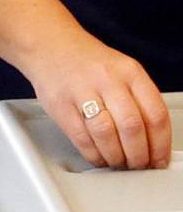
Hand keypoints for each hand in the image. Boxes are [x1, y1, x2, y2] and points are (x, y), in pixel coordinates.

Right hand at [22, 27, 170, 169]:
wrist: (50, 46)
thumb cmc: (89, 64)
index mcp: (130, 72)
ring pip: (106, 134)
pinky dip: (93, 154)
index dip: (160, 144)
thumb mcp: (123, 71)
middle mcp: (107, 79)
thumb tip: (153, 140)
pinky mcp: (59, 105)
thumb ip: (139, 100)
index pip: (155, 114)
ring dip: (116, 157)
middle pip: (131, 126)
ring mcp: (81, 91)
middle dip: (138, 155)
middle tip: (138, 165)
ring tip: (118, 163)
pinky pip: (81, 138)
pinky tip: (99, 157)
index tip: (159, 159)